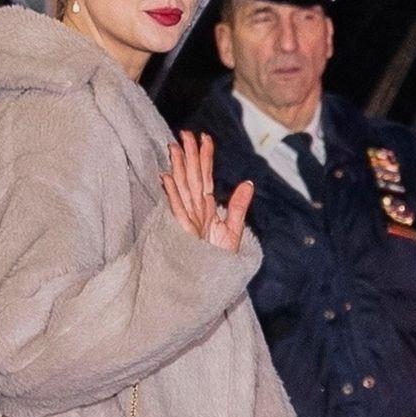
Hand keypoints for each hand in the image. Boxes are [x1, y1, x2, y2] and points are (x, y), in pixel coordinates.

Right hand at [161, 131, 253, 253]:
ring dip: (177, 168)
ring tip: (174, 147)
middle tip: (185, 132)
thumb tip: (248, 183)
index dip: (205, 157)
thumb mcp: (233, 231)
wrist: (208, 284)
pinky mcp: (183, 232)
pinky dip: (172, 194)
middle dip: (189, 154)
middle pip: (191, 177)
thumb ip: (239, 207)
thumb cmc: (217, 260)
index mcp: (207, 208)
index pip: (205, 177)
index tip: (205, 137)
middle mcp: (196, 211)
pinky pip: (177, 210)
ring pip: (182, 188)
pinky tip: (167, 178)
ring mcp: (188, 220)